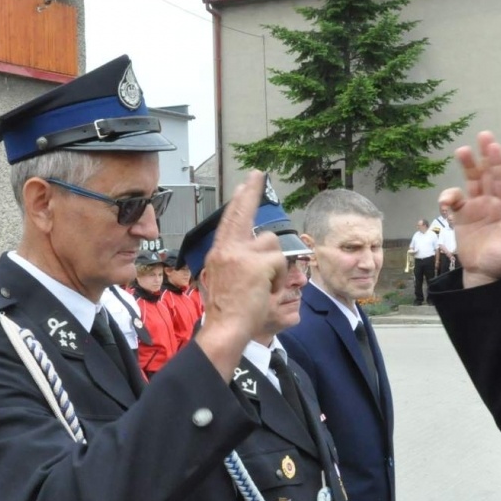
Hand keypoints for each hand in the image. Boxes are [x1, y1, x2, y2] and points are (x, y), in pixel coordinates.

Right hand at [194, 171, 285, 379]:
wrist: (226, 327)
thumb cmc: (227, 311)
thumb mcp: (223, 279)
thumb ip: (236, 260)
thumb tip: (256, 246)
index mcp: (219, 253)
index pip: (229, 220)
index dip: (239, 201)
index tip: (244, 185)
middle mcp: (227, 248)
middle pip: (244, 214)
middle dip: (251, 192)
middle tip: (257, 174)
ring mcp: (241, 254)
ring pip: (271, 243)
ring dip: (275, 265)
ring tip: (265, 285)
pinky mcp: (257, 263)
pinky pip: (280, 262)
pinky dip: (280, 278)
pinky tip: (269, 290)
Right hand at [439, 132, 500, 287]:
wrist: (483, 273)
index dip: (499, 164)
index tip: (495, 147)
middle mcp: (492, 201)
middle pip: (489, 174)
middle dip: (486, 155)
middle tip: (483, 135)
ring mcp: (476, 207)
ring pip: (472, 180)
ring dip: (467, 165)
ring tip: (461, 151)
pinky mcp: (461, 215)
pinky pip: (454, 200)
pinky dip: (448, 197)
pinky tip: (445, 202)